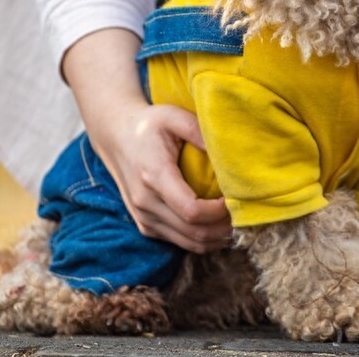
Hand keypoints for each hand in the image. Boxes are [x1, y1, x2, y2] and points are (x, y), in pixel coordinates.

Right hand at [62, 28, 230, 253]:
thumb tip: (228, 152)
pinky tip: (216, 224)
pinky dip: (201, 238)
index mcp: (154, 176)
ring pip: (188, 243)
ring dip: (216, 238)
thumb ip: (199, 131)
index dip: (219, 212)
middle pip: (194, 232)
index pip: (192, 211)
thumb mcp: (173, 116)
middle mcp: (146, 202)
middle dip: (224, 228)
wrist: (115, 137)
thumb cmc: (148, 124)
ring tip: (234, 220)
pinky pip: (179, 241)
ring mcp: (144, 217)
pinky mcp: (145, 225)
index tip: (236, 198)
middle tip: (243, 212)